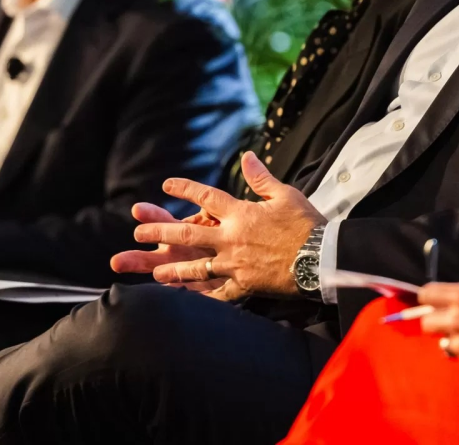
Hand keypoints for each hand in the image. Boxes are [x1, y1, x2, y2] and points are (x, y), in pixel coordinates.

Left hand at [131, 152, 327, 297]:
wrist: (320, 257)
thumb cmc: (306, 223)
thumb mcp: (285, 194)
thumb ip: (260, 178)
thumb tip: (247, 156)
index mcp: (240, 213)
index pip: (206, 197)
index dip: (185, 188)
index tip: (167, 184)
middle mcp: (231, 238)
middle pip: (188, 235)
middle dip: (160, 233)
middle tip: (138, 233)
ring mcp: (235, 264)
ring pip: (196, 267)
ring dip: (173, 270)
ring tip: (155, 272)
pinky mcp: (245, 285)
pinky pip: (219, 294)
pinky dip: (204, 298)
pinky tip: (189, 302)